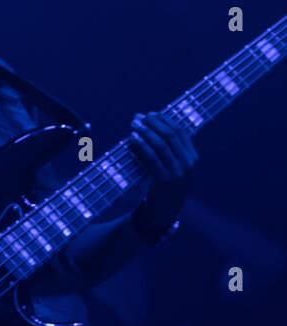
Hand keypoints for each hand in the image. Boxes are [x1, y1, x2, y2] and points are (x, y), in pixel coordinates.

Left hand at [127, 110, 197, 229]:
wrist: (163, 211)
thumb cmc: (163, 185)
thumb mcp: (170, 165)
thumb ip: (165, 149)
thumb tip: (147, 127)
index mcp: (192, 157)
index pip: (181, 131)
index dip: (165, 120)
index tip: (150, 114)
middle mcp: (188, 163)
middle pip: (171, 135)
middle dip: (153, 123)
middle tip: (137, 117)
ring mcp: (177, 172)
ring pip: (161, 145)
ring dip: (145, 131)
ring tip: (133, 124)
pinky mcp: (164, 180)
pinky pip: (152, 158)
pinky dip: (142, 145)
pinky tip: (132, 138)